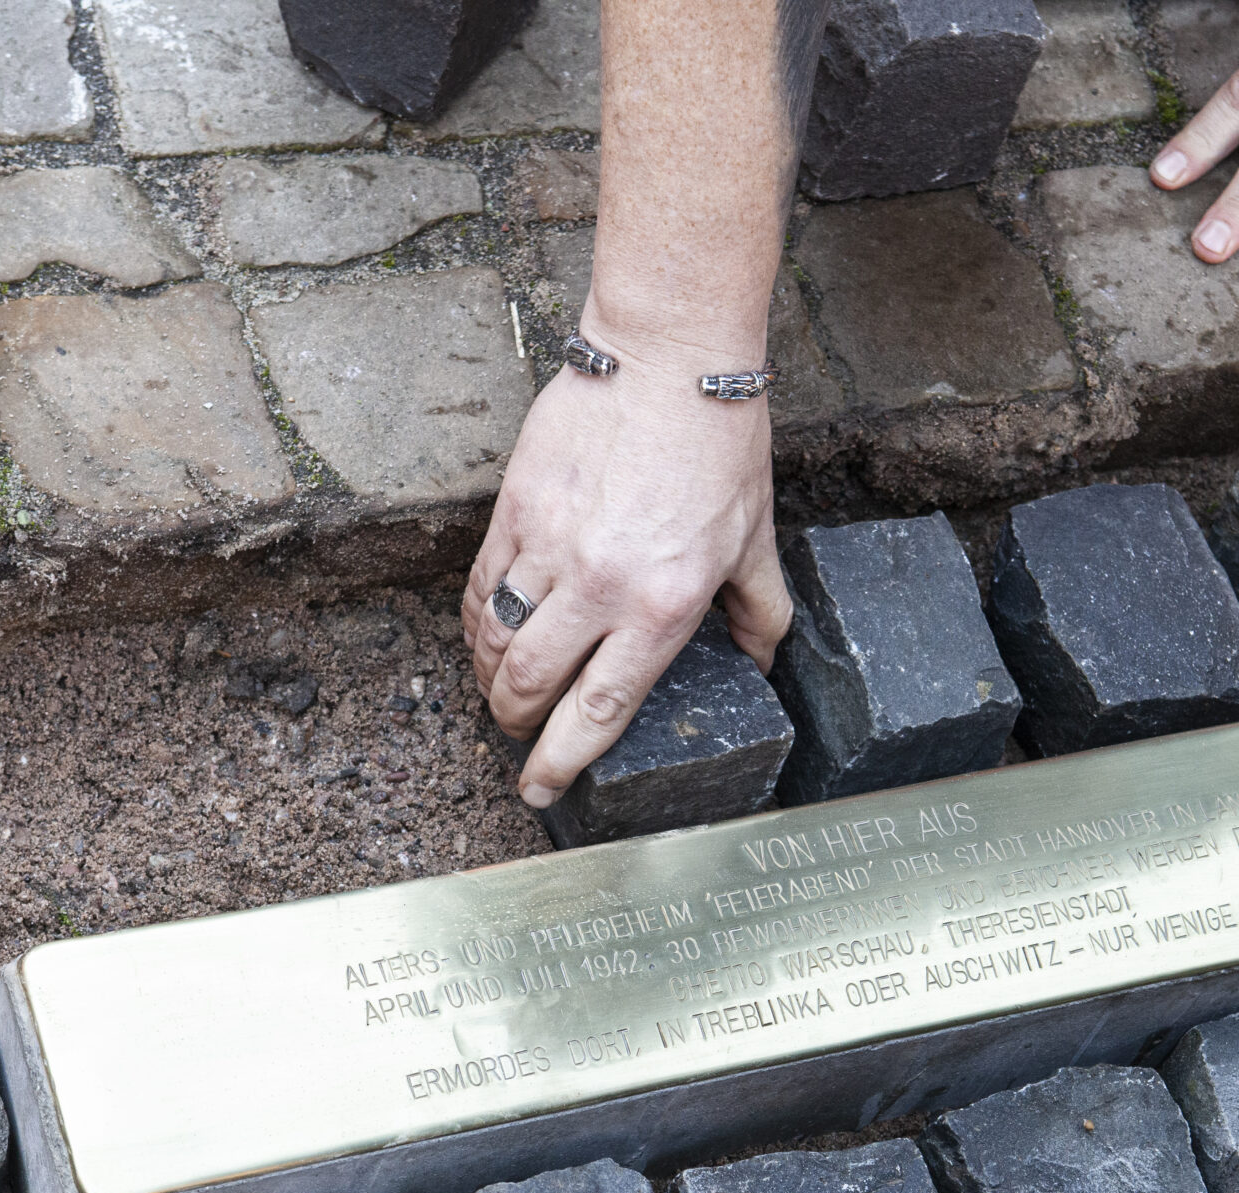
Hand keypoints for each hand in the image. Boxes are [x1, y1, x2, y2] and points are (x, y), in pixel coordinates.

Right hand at [465, 328, 793, 807]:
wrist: (668, 357)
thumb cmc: (719, 444)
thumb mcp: (757, 537)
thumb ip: (760, 611)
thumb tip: (760, 664)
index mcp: (664, 605)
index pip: (599, 710)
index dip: (562, 762)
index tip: (541, 789)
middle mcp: (602, 585)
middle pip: (531, 685)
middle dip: (517, 725)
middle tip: (522, 735)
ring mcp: (551, 546)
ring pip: (495, 641)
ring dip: (491, 679)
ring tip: (502, 690)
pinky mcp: (516, 508)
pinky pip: (483, 586)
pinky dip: (478, 622)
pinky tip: (487, 634)